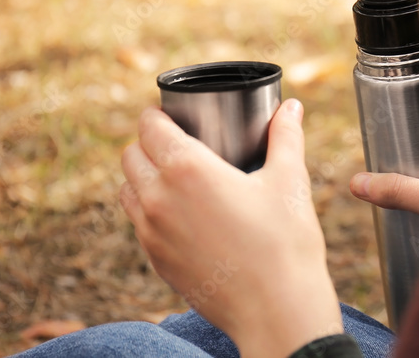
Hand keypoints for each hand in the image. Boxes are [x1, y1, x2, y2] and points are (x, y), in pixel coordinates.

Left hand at [120, 99, 341, 357]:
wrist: (276, 310)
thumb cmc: (285, 242)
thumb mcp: (290, 180)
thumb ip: (286, 136)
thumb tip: (292, 107)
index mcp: (187, 169)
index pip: (149, 126)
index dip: (157, 113)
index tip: (171, 112)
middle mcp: (159, 198)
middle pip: (130, 155)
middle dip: (148, 142)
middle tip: (175, 140)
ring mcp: (152, 233)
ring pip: (127, 190)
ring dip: (142, 176)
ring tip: (171, 175)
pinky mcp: (156, 261)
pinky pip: (138, 224)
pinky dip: (149, 210)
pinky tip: (179, 213)